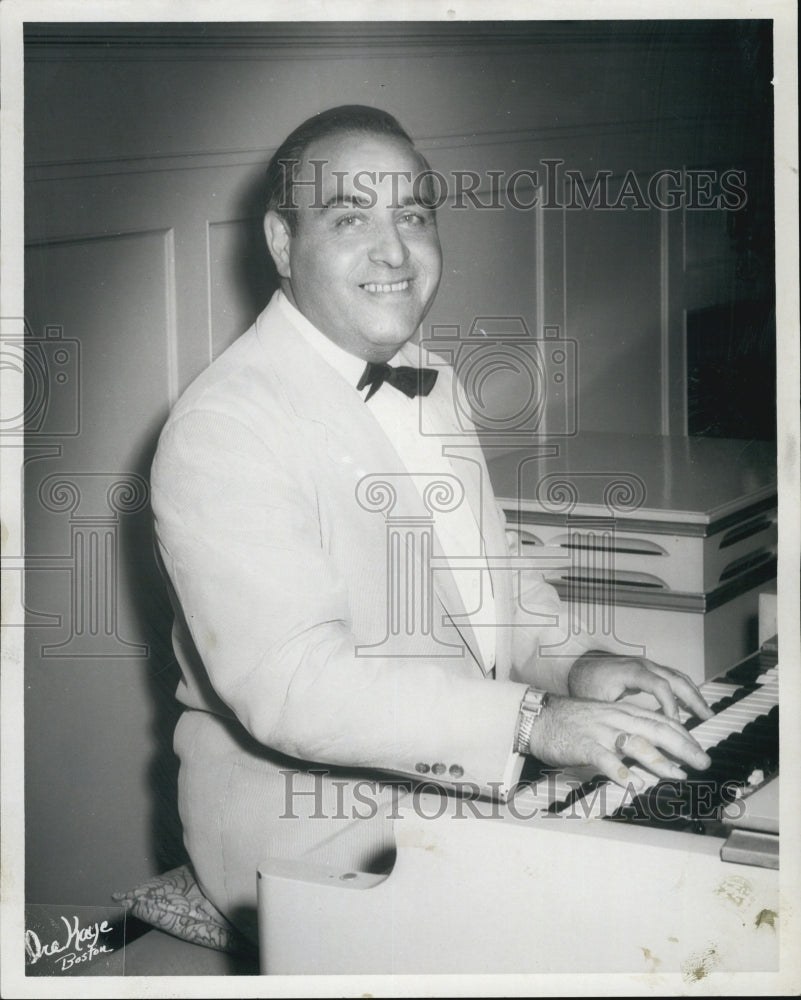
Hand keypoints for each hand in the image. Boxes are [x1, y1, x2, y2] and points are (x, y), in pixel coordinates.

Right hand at [526, 694, 711, 787]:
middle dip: (684, 746)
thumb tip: (652, 748)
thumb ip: (626, 730)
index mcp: (622, 712)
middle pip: (657, 729)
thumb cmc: (571, 721)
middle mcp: (616, 719)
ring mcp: (600, 731)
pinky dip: (619, 770)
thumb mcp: (604, 719)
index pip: (662, 720)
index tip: (700, 751)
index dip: (685, 736)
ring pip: (635, 742)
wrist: (537, 716)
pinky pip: (604, 758)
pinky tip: (631, 782)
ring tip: (677, 774)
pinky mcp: (584, 745)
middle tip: (702, 762)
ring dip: (659, 760)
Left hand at [568, 652, 713, 721]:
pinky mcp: (649, 670)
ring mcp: (648, 665)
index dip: (671, 705)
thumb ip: (614, 718)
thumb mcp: (596, 701)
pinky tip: (692, 706)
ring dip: (694, 695)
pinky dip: (685, 691)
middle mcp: (643, 665)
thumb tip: (626, 742)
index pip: (660, 686)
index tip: (678, 725)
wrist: (578, 664)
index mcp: (631, 671)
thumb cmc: (585, 683)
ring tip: (707, 714)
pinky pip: (673, 678)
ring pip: (678, 677)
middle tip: (708, 718)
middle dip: (693, 699)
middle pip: (676, 679)